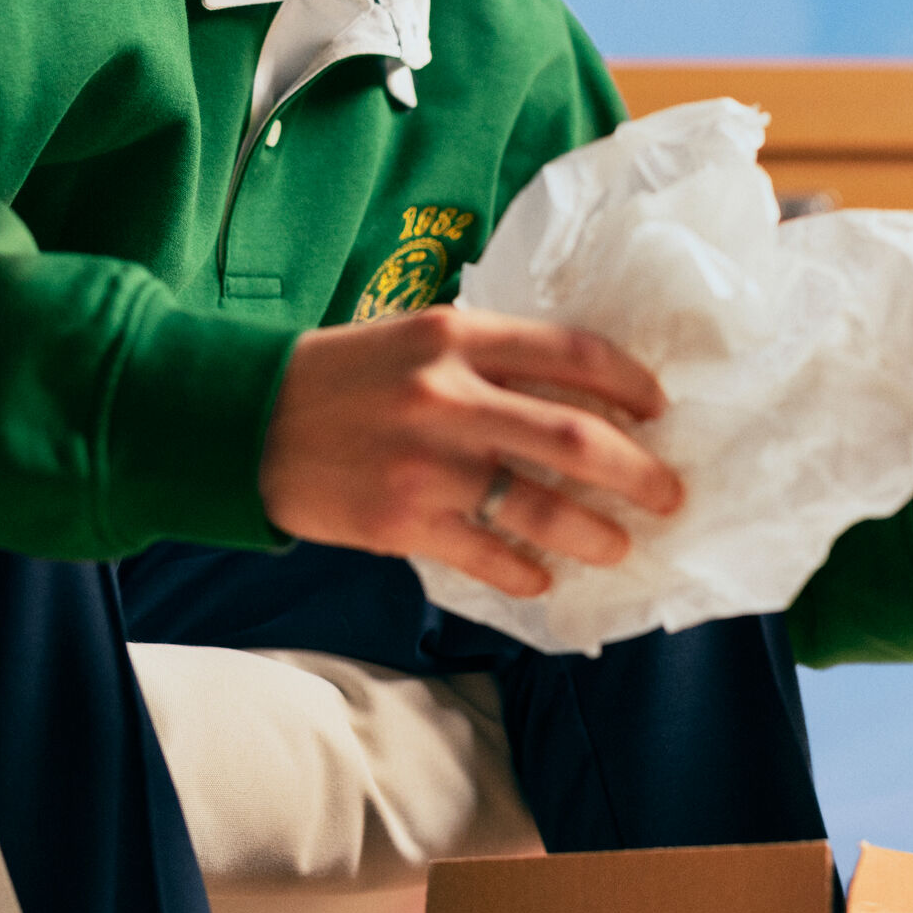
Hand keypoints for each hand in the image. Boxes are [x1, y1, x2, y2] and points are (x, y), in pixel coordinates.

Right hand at [258, 305, 678, 597]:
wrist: (244, 420)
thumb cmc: (339, 375)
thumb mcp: (411, 337)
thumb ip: (485, 356)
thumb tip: (574, 394)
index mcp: (455, 335)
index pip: (572, 353)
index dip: (631, 383)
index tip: (658, 409)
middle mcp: (448, 396)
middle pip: (575, 438)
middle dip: (639, 472)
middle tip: (669, 493)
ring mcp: (426, 464)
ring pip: (542, 507)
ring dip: (596, 532)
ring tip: (619, 543)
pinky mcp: (402, 521)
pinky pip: (487, 554)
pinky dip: (526, 571)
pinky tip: (543, 578)